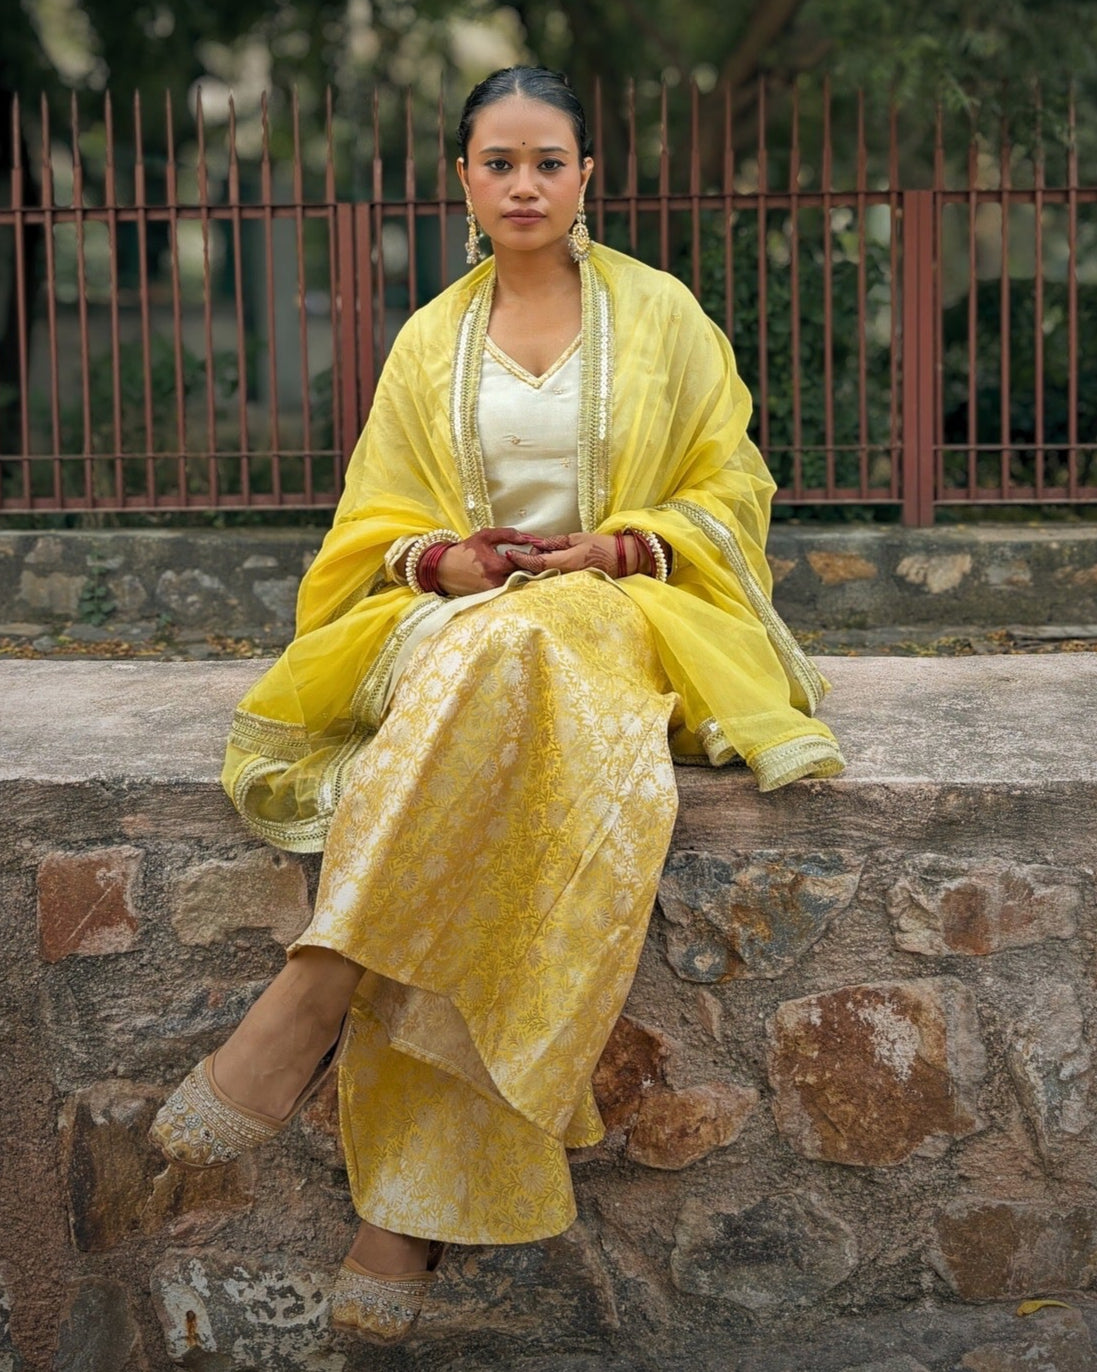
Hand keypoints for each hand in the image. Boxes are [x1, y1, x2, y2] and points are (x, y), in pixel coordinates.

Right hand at [434, 527, 550, 595]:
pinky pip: (506, 590)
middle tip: (532, 560)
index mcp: (496, 565)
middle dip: (529, 568)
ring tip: (523, 568)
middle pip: (523, 577)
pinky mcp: (489, 598)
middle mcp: (496, 582)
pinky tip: (510, 576)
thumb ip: (506, 534)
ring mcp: (493, 592)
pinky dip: (511, 583)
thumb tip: (525, 537)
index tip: (536, 552)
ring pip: (515, 584)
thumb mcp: (484, 536)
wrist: (443, 570)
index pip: (524, 563)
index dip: (532, 557)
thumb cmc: (464, 551)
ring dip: (521, 576)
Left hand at [505, 532, 643, 577]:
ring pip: (544, 577)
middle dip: (525, 563)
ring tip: (531, 558)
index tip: (508, 554)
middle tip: (520, 553)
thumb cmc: (601, 546)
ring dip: (534, 568)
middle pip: (537, 572)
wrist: (622, 560)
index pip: (537, 562)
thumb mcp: (577, 538)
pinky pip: (553, 579)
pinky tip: (542, 567)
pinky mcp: (572, 584)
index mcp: (566, 562)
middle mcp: (565, 575)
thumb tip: (538, 544)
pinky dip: (544, 573)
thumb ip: (556, 542)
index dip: (521, 559)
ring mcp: (568, 582)